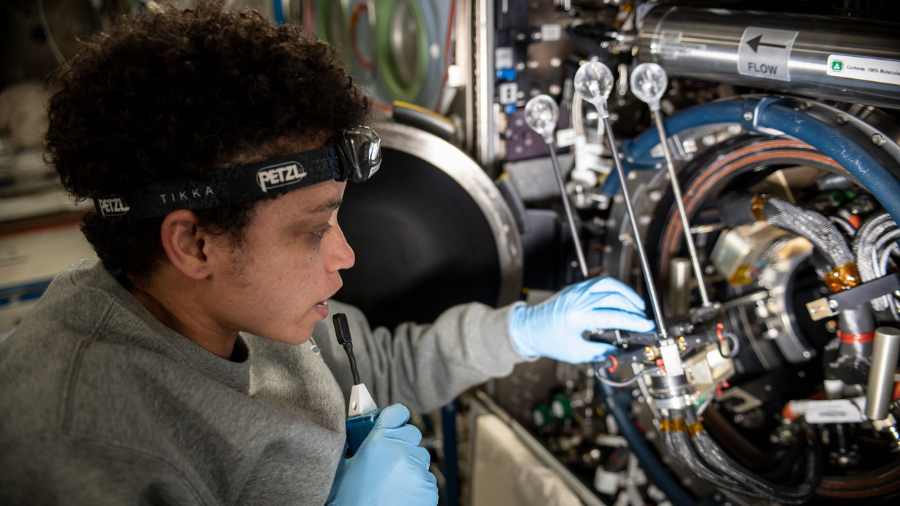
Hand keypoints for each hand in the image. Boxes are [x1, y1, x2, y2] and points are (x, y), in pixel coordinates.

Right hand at [327, 404, 437, 505]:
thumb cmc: (348, 501)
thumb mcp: (343, 468)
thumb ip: (354, 446)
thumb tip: (355, 434)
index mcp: (379, 441)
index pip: (397, 412)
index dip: (396, 416)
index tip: (396, 420)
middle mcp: (401, 451)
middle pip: (412, 434)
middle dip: (403, 442)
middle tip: (389, 457)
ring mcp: (417, 471)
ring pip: (420, 458)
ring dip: (410, 464)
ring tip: (393, 481)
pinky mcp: (428, 489)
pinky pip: (427, 478)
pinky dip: (417, 484)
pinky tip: (401, 493)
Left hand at [509, 277, 654, 362]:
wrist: (528, 328)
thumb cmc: (548, 340)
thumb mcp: (575, 352)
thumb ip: (599, 352)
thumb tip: (618, 352)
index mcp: (577, 317)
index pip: (613, 316)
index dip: (633, 321)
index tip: (646, 326)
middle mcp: (578, 300)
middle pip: (614, 296)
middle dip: (633, 306)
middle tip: (643, 317)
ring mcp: (576, 291)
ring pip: (608, 283)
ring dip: (625, 293)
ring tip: (636, 305)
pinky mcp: (575, 289)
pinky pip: (598, 282)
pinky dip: (613, 288)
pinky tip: (620, 298)